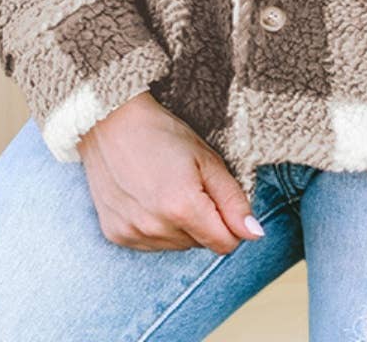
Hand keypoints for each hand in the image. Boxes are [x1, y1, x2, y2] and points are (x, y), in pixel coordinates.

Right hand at [77, 90, 265, 251]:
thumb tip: (254, 234)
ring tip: (166, 188)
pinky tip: (148, 197)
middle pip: (200, 244)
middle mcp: (156, 228)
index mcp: (183, 208)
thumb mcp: (207, 159)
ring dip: (179, 226)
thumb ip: (233, 200)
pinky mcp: (116, 234)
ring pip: (176, 246)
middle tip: (189, 183)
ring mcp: (133, 233)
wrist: (112, 121)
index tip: (219, 198)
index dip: (231, 223)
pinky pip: (150, 243)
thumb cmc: (163, 134)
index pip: (225, 244)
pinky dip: (156, 226)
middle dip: (204, 220)